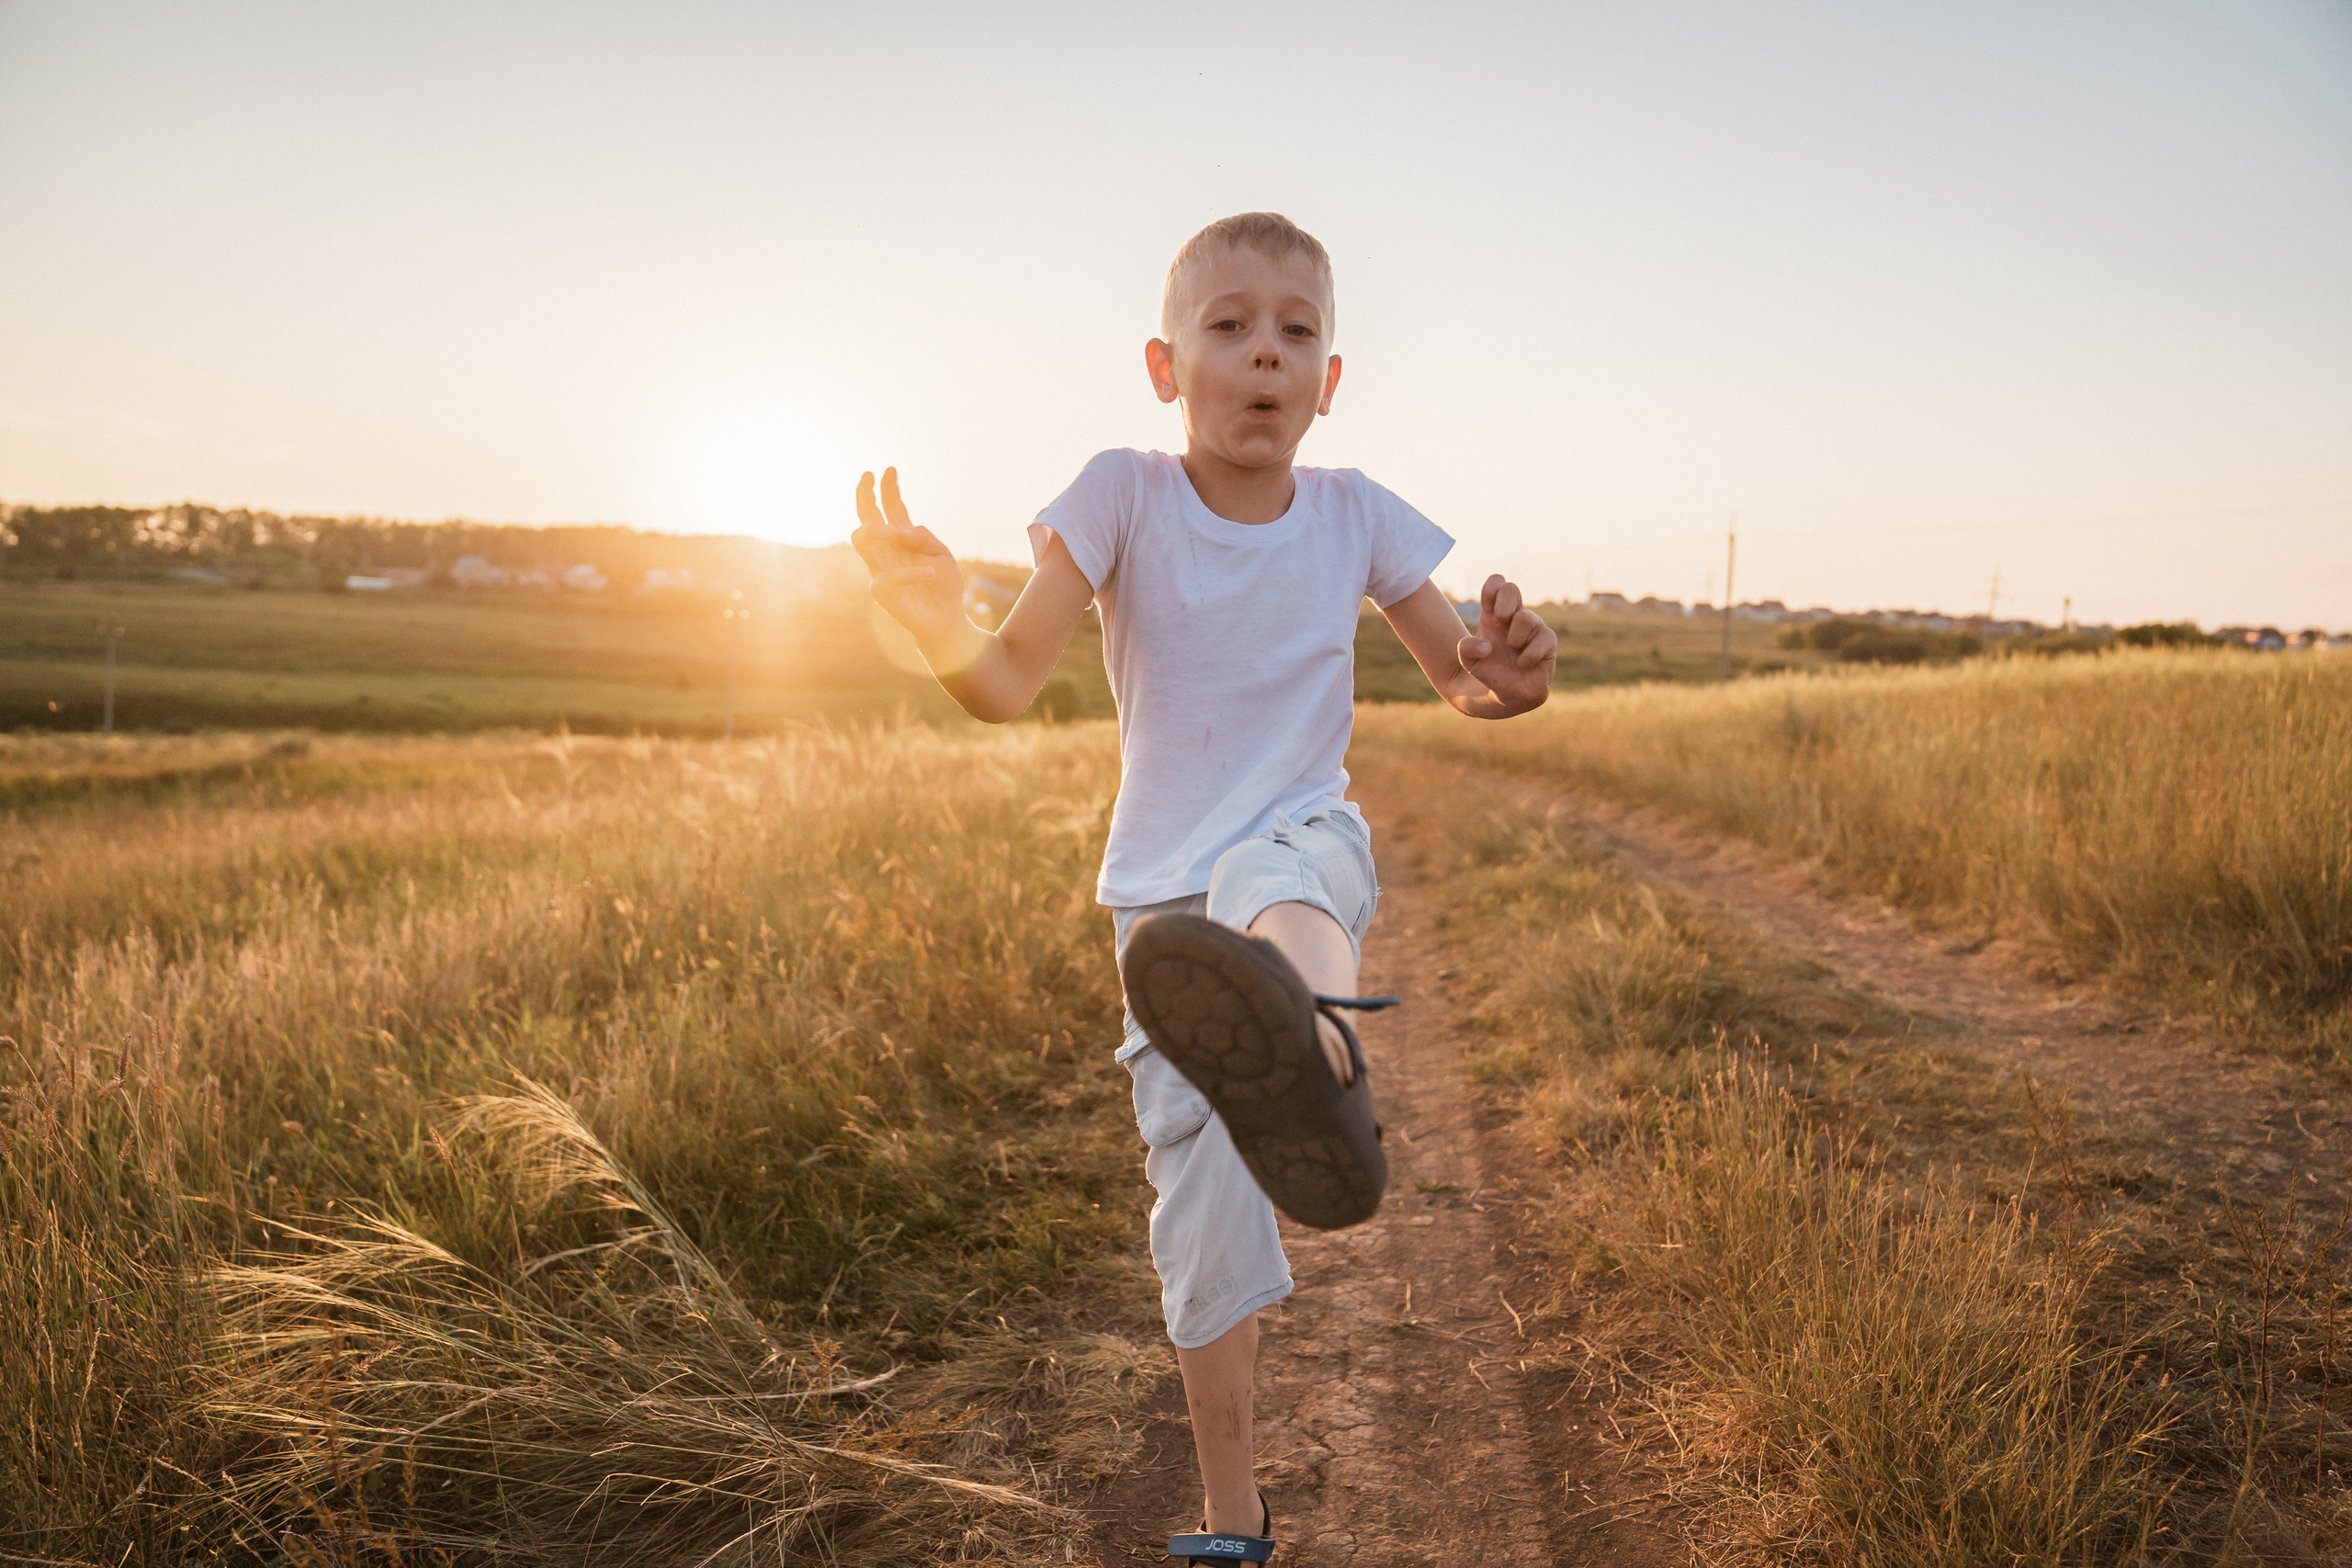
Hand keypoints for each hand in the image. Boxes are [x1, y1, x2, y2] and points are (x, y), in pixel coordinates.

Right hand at [849, 468, 966, 642]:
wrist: (947, 620)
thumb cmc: (944, 587)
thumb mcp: (942, 553)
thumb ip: (924, 537)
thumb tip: (902, 531)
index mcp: (902, 539)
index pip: (891, 509)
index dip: (889, 489)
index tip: (889, 469)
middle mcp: (887, 551)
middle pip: (867, 519)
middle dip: (865, 497)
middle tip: (867, 476)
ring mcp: (881, 570)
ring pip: (863, 543)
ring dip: (873, 531)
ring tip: (887, 528)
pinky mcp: (883, 593)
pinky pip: (887, 577)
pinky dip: (910, 572)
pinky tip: (929, 572)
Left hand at [1456, 574, 1556, 711]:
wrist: (1503, 694)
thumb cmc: (1487, 671)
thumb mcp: (1468, 662)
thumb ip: (1466, 650)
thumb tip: (1486, 646)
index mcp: (1495, 614)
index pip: (1496, 585)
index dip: (1492, 587)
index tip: (1488, 606)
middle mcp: (1514, 617)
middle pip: (1512, 588)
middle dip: (1504, 604)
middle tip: (1499, 623)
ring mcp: (1532, 628)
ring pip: (1526, 617)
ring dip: (1515, 636)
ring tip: (1512, 649)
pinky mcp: (1547, 643)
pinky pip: (1544, 638)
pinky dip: (1530, 654)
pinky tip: (1522, 664)